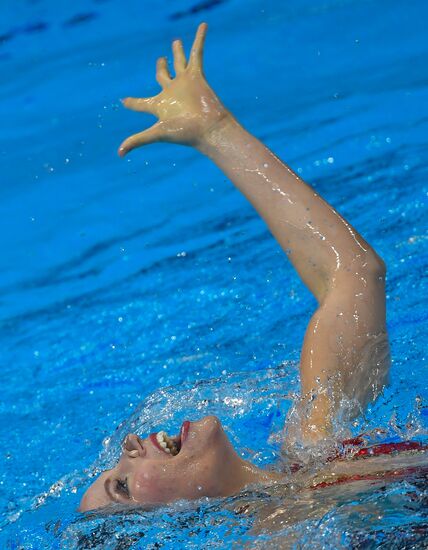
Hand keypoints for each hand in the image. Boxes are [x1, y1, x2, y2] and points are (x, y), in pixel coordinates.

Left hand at [118, 23, 228, 156]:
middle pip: (163, 77)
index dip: (132, 102)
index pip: (141, 103)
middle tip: (160, 60)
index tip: (123, 101)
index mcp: (159, 106)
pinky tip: (203, 26)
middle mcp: (171, 93)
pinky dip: (200, 39)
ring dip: (177, 53)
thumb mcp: (156, 134)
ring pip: (179, 63)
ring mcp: (184, 83)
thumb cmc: (184, 132)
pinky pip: (197, 52)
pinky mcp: (196, 75)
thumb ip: (137, 141)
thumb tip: (118, 154)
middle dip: (161, 68)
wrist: (208, 128)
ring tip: (175, 42)